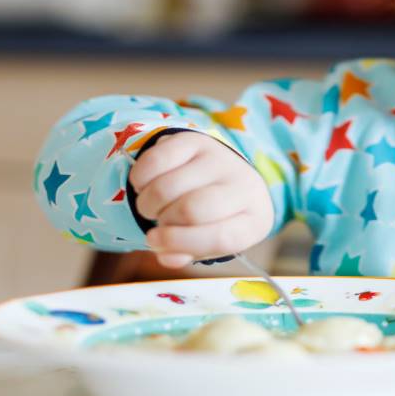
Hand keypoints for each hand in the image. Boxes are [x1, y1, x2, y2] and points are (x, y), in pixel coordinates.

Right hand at [128, 131, 273, 268]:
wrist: (223, 173)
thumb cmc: (215, 217)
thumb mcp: (209, 241)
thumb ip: (188, 253)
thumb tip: (167, 256)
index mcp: (255, 218)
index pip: (222, 237)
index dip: (182, 243)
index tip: (155, 241)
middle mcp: (244, 184)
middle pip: (191, 210)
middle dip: (163, 221)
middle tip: (158, 220)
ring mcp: (220, 158)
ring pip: (167, 187)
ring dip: (147, 203)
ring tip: (153, 205)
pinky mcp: (195, 139)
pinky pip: (154, 161)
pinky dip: (139, 179)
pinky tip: (147, 185)